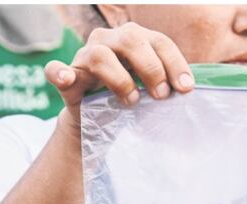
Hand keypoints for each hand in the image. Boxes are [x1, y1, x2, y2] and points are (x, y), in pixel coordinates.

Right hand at [44, 22, 194, 135]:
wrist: (95, 121)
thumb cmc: (127, 99)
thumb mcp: (150, 87)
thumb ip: (166, 83)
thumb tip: (189, 89)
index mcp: (134, 39)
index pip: (158, 41)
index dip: (174, 63)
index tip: (186, 88)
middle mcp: (108, 40)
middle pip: (131, 40)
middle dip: (151, 67)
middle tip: (162, 95)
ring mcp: (84, 56)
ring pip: (100, 55)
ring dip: (120, 79)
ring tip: (131, 101)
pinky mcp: (66, 76)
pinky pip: (57, 70)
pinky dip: (60, 72)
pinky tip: (67, 78)